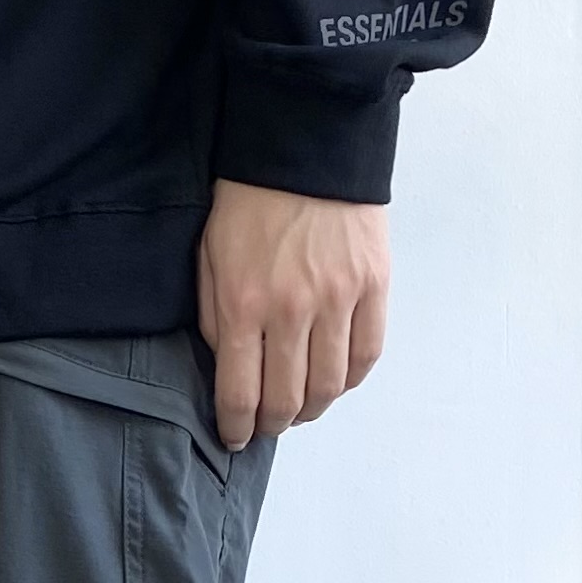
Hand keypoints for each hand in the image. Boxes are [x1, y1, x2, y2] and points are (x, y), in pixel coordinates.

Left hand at [196, 178, 389, 450]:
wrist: (305, 146)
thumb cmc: (248, 201)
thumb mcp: (208, 258)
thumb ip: (213, 317)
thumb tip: (228, 369)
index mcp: (242, 304)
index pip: (240, 393)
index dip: (236, 427)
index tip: (235, 436)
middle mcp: (292, 309)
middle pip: (286, 400)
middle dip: (273, 424)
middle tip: (267, 425)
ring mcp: (338, 299)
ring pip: (330, 386)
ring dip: (313, 408)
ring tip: (300, 407)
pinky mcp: (373, 285)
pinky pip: (367, 354)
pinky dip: (350, 379)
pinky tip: (335, 380)